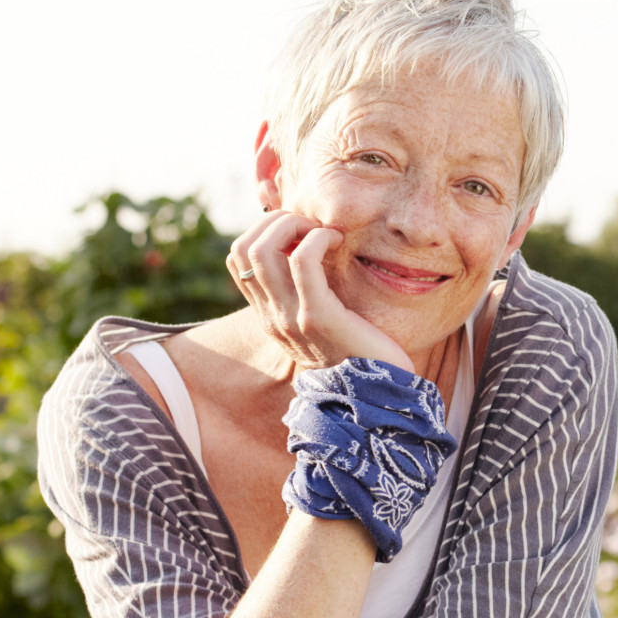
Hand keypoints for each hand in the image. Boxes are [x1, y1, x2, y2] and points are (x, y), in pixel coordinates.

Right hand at [228, 210, 413, 373]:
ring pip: (264, 249)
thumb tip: (311, 253)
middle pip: (243, 248)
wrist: (379, 396)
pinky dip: (318, 238)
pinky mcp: (318, 317)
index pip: (238, 260)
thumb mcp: (326, 323)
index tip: (299, 231)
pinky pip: (303, 260)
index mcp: (270, 316)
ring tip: (324, 230)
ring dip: (294, 224)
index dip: (262, 231)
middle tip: (312, 225)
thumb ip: (311, 297)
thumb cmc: (363, 355)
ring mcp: (291, 318)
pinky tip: (339, 241)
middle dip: (275, 221)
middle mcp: (272, 317)